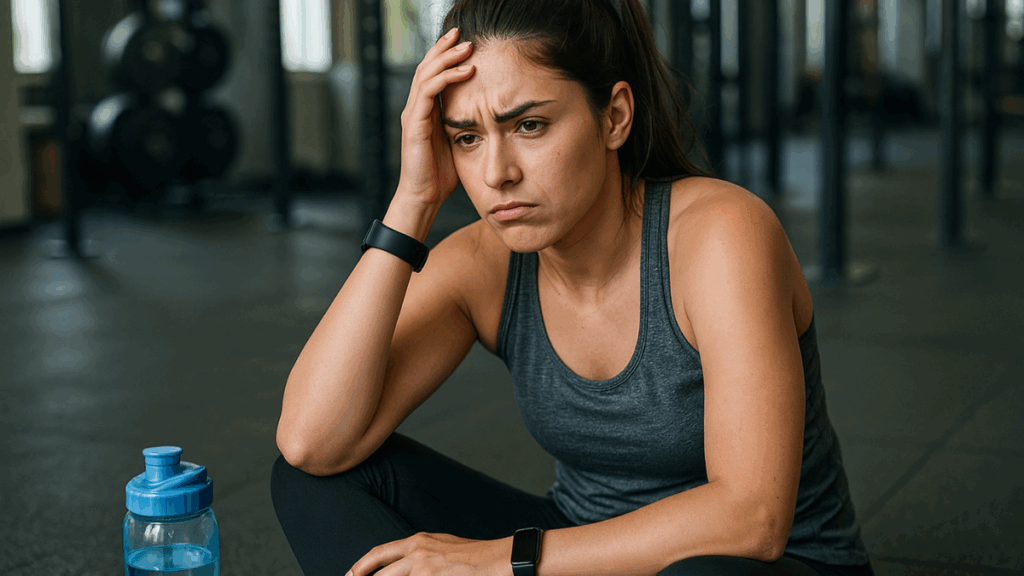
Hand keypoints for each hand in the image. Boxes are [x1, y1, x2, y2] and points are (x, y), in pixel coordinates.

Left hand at [347, 532, 510, 575]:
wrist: (499, 559)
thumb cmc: (476, 555)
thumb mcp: (443, 545)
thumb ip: (421, 553)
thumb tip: (406, 563)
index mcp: (417, 541)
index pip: (379, 554)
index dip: (360, 567)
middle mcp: (416, 553)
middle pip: (379, 573)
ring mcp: (424, 569)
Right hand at [396, 27, 475, 209]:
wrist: (424, 197)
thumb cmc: (441, 176)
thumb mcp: (457, 143)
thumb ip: (464, 125)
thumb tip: (486, 115)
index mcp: (425, 111)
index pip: (432, 74)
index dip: (445, 56)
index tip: (464, 42)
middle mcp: (415, 109)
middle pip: (426, 66)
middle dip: (444, 48)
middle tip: (464, 35)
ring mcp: (413, 115)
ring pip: (426, 74)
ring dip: (447, 58)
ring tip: (467, 47)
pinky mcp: (414, 124)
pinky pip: (428, 92)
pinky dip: (446, 78)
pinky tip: (465, 72)